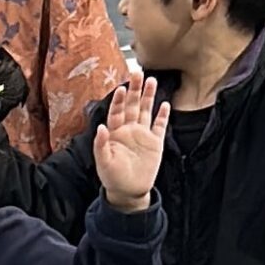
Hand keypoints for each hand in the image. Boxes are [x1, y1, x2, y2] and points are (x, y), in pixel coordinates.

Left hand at [92, 74, 168, 208]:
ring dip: (148, 96)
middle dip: (135, 90)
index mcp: (115, 133)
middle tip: (137, 73)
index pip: (116, 112)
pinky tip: (165, 104)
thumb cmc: (113, 178)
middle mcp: (129, 130)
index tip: (121, 88)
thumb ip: (101, 145)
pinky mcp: (155, 143)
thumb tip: (100, 128)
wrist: (129, 192)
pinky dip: (162, 115)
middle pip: (132, 105)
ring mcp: (143, 135)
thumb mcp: (104, 162)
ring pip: (146, 111)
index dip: (118, 100)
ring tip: (152, 81)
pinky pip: (159, 126)